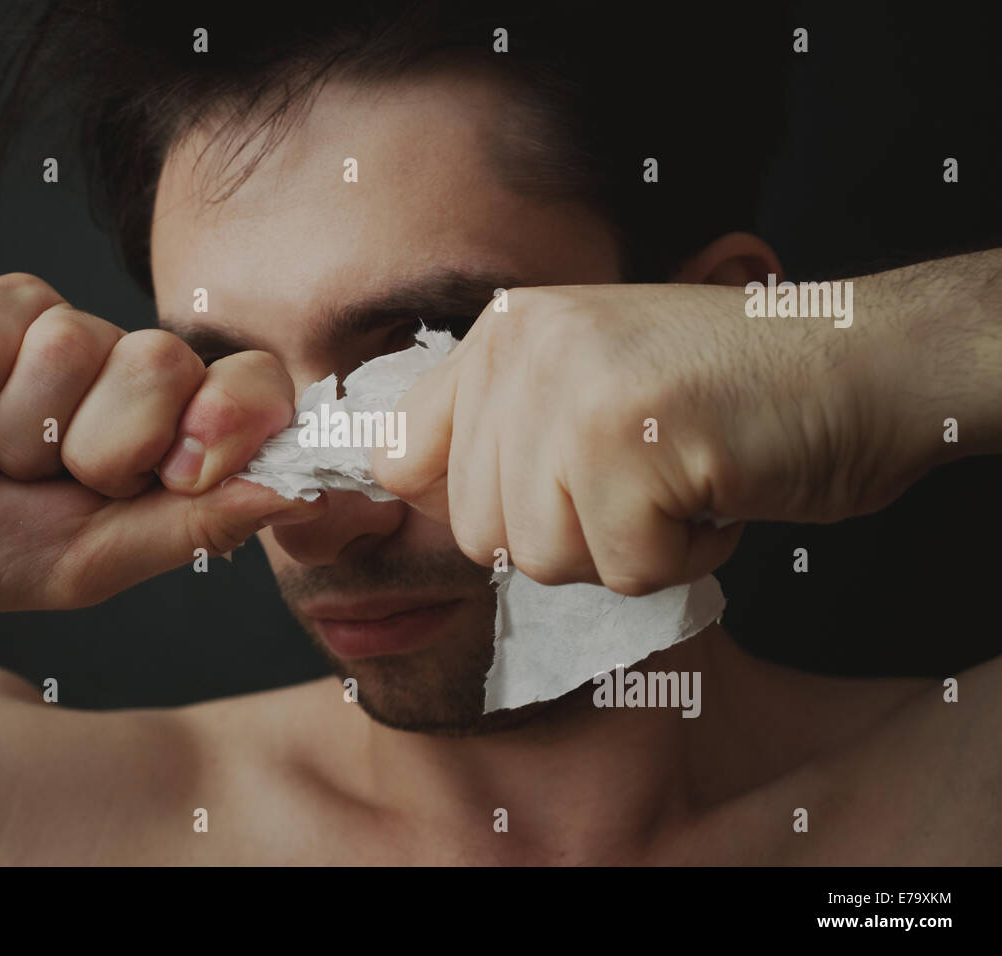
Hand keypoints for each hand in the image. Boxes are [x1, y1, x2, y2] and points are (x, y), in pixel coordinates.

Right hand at [0, 273, 321, 618]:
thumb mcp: (91, 563)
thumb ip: (193, 526)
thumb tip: (292, 492)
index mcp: (180, 440)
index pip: (256, 388)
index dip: (228, 422)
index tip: (181, 473)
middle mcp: (138, 377)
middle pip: (163, 361)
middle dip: (96, 447)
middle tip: (52, 484)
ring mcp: (70, 332)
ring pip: (75, 343)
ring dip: (16, 432)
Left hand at [372, 282, 922, 594]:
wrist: (866, 363)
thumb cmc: (731, 391)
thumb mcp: (589, 380)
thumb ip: (500, 425)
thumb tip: (405, 491)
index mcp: (504, 333)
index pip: (402, 458)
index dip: (463, 506)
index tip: (542, 499)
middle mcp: (522, 352)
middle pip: (479, 532)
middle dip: (568, 535)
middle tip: (641, 483)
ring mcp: (570, 394)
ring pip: (544, 559)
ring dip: (626, 547)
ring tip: (680, 480)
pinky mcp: (627, 446)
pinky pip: (622, 570)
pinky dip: (683, 558)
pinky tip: (716, 491)